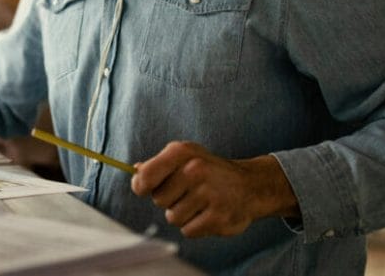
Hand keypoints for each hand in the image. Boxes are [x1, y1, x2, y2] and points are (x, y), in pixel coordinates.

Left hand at [130, 141, 299, 237]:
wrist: (250, 185)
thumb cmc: (209, 170)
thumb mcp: (186, 156)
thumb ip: (158, 164)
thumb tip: (134, 171)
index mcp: (182, 153)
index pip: (146, 176)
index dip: (140, 186)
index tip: (143, 188)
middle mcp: (196, 170)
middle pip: (158, 200)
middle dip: (169, 200)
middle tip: (187, 192)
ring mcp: (209, 194)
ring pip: (173, 217)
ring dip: (183, 214)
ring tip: (200, 203)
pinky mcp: (218, 217)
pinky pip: (188, 230)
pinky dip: (195, 226)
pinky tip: (208, 213)